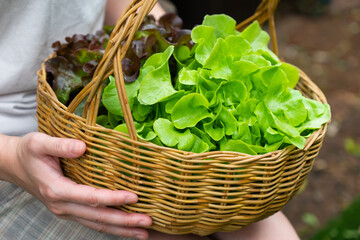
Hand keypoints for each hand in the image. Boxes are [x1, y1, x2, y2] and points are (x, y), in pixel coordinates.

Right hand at [2, 132, 151, 239]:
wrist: (15, 165)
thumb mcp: (39, 143)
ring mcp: (66, 211)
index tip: (134, 197)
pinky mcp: (70, 210)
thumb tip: (82, 147)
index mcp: (56, 190)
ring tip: (143, 233)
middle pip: (97, 217)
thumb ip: (60, 146)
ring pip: (97, 224)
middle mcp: (62, 205)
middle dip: (124, 222)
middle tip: (147, 223)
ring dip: (121, 230)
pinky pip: (92, 222)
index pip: (90, 197)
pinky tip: (125, 229)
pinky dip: (110, 227)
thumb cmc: (29, 152)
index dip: (112, 199)